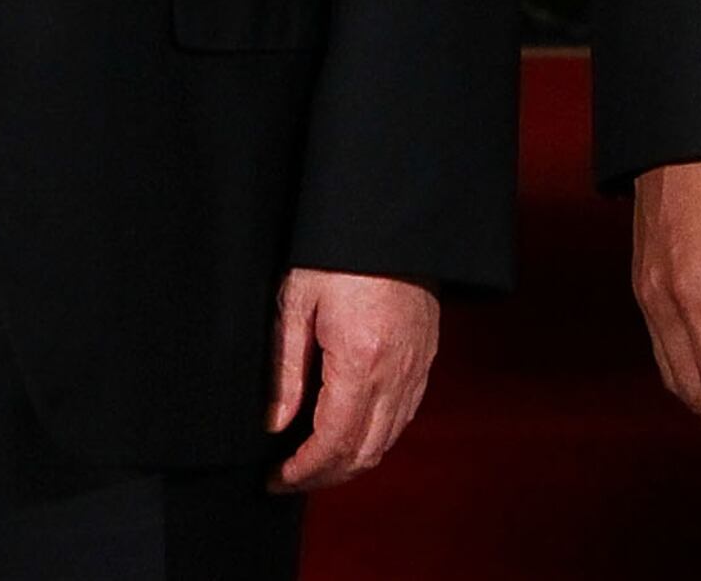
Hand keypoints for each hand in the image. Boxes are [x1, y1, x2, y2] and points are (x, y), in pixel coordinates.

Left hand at [267, 269, 438, 491]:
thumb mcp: (296, 302)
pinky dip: (376, 437)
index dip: (303, 470)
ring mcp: (415, 369)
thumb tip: (276, 423)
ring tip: (314, 463)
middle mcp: (395, 374)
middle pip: (363, 452)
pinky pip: (403, 417)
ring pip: (387, 441)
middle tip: (289, 479)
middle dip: (325, 476)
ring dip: (351, 462)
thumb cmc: (336, 252)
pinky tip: (350, 432)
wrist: (388, 220)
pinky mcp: (424, 359)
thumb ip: (286, 370)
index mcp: (360, 361)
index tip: (276, 479)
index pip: (333, 441)